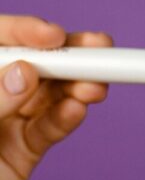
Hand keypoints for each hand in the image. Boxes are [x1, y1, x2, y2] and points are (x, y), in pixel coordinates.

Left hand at [0, 15, 112, 179]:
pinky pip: (49, 128)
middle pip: (33, 62)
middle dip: (67, 54)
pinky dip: (67, 118)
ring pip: (50, 93)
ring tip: (95, 86)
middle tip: (100, 48)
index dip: (24, 31)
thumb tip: (26, 72)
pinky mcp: (25, 147)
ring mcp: (9, 118)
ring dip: (77, 86)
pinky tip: (78, 109)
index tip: (53, 34)